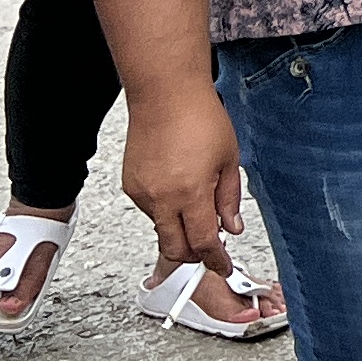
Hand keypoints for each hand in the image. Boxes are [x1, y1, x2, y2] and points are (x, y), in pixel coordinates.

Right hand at [118, 82, 246, 277]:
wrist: (165, 94)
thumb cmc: (199, 117)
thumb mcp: (229, 159)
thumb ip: (228, 198)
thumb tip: (232, 226)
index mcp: (190, 193)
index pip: (203, 243)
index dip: (216, 260)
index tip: (223, 266)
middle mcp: (161, 198)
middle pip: (175, 249)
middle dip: (194, 255)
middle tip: (210, 247)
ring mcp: (142, 193)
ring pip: (161, 230)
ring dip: (180, 229)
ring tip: (197, 202)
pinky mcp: (130, 185)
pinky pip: (149, 211)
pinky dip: (166, 211)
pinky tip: (179, 189)